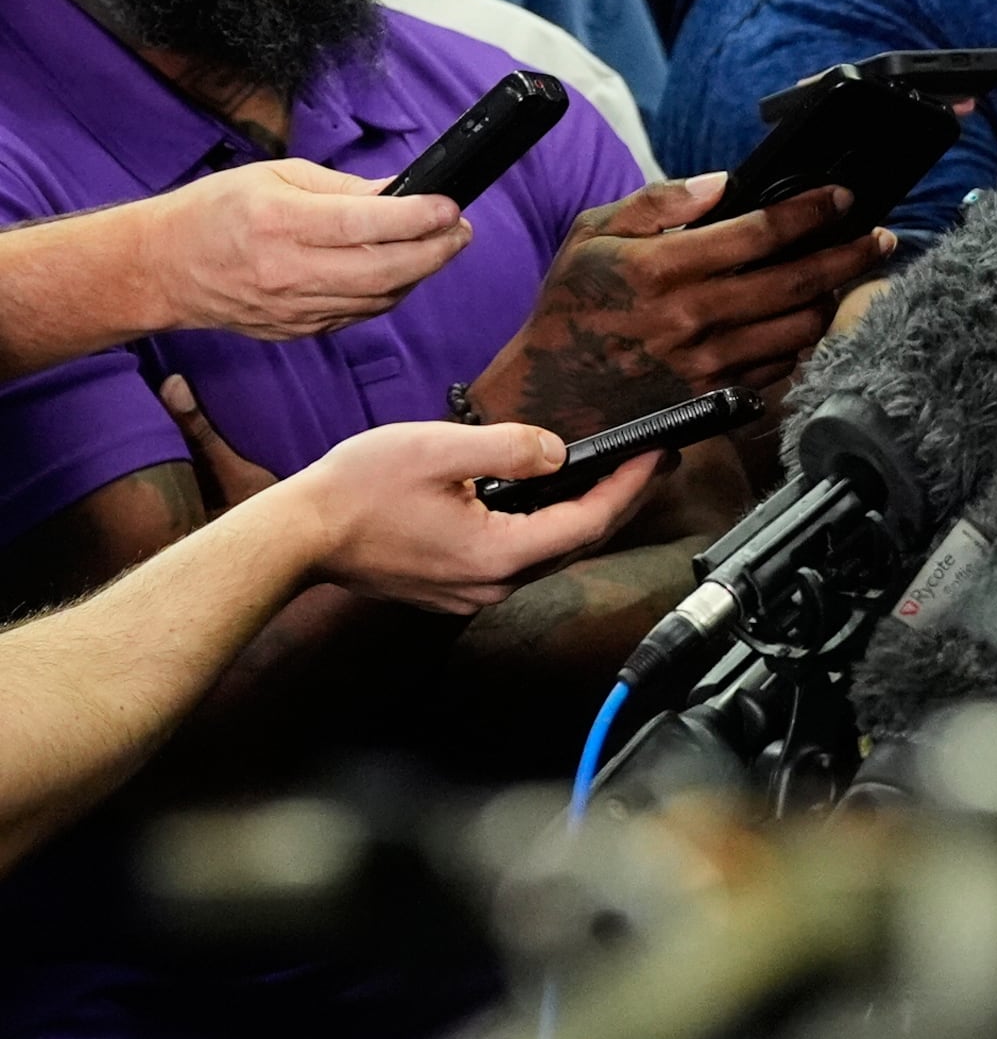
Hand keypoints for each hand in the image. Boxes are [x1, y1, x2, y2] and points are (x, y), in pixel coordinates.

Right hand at [132, 161, 470, 340]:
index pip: (367, 224)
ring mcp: (294, 309)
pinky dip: (388, 292)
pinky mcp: (297, 331)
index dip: (419, 216)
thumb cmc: (215, 212)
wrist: (161, 268)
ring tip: (436, 245)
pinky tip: (399, 270)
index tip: (450, 205)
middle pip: (386, 270)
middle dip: (437, 250)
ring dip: (419, 272)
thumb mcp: (276, 176)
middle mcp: (289, 272)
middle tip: (460, 230)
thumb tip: (401, 192)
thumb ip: (344, 188)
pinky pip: (359, 314)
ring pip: (380, 297)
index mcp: (282, 224)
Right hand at [171, 382, 661, 613]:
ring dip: (582, 514)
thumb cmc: (357, 492)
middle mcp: (494, 584)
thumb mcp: (440, 449)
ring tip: (612, 476)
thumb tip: (558, 451)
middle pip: (577, 541)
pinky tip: (548, 500)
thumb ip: (510, 447)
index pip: (591, 520)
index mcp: (500, 553)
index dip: (631, 485)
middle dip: (619, 499)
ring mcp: (471, 591)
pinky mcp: (451, 587)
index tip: (659, 456)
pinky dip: (543, 526)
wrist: (295, 538)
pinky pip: (516, 557)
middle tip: (651, 463)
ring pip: (547, 552)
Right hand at [465, 174, 892, 436]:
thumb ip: (658, 202)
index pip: (760, 233)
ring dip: (833, 297)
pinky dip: (804, 337)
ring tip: (846, 274)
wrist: (550, 391)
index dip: (812, 212)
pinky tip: (809, 316)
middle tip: (879, 238)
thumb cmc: (574, 306)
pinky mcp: (716, 396)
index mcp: (661, 269)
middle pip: (797, 281)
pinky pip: (782, 363)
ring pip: (800, 326)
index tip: (844, 197)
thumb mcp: (593, 235)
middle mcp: (691, 317)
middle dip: (849, 254)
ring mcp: (708, 362)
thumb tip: (722, 183)